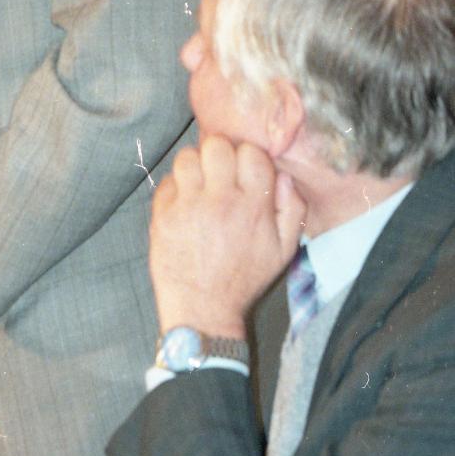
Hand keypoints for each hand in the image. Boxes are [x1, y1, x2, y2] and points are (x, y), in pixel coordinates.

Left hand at [150, 135, 305, 337]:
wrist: (203, 310)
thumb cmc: (245, 279)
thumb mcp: (284, 250)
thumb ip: (292, 209)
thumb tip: (284, 176)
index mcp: (253, 206)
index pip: (250, 152)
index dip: (247, 156)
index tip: (243, 170)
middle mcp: (220, 200)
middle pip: (216, 145)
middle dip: (219, 154)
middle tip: (219, 172)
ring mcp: (187, 206)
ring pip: (187, 157)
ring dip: (195, 166)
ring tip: (200, 185)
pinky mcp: (162, 215)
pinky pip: (166, 181)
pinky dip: (175, 187)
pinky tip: (183, 203)